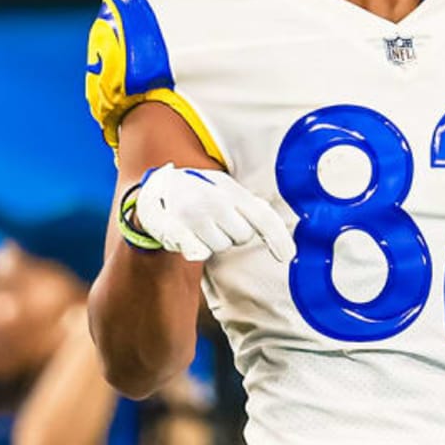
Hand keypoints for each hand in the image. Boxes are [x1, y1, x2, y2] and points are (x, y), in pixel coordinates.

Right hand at [134, 164, 294, 264]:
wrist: (157, 188)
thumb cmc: (202, 191)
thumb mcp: (227, 190)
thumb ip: (252, 208)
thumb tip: (280, 239)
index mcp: (230, 189)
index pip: (263, 217)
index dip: (279, 238)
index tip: (287, 257)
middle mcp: (214, 200)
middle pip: (242, 236)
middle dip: (233, 234)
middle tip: (217, 221)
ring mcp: (194, 215)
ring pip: (220, 247)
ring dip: (213, 241)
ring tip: (199, 225)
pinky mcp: (175, 230)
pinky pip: (198, 253)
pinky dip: (195, 248)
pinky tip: (187, 233)